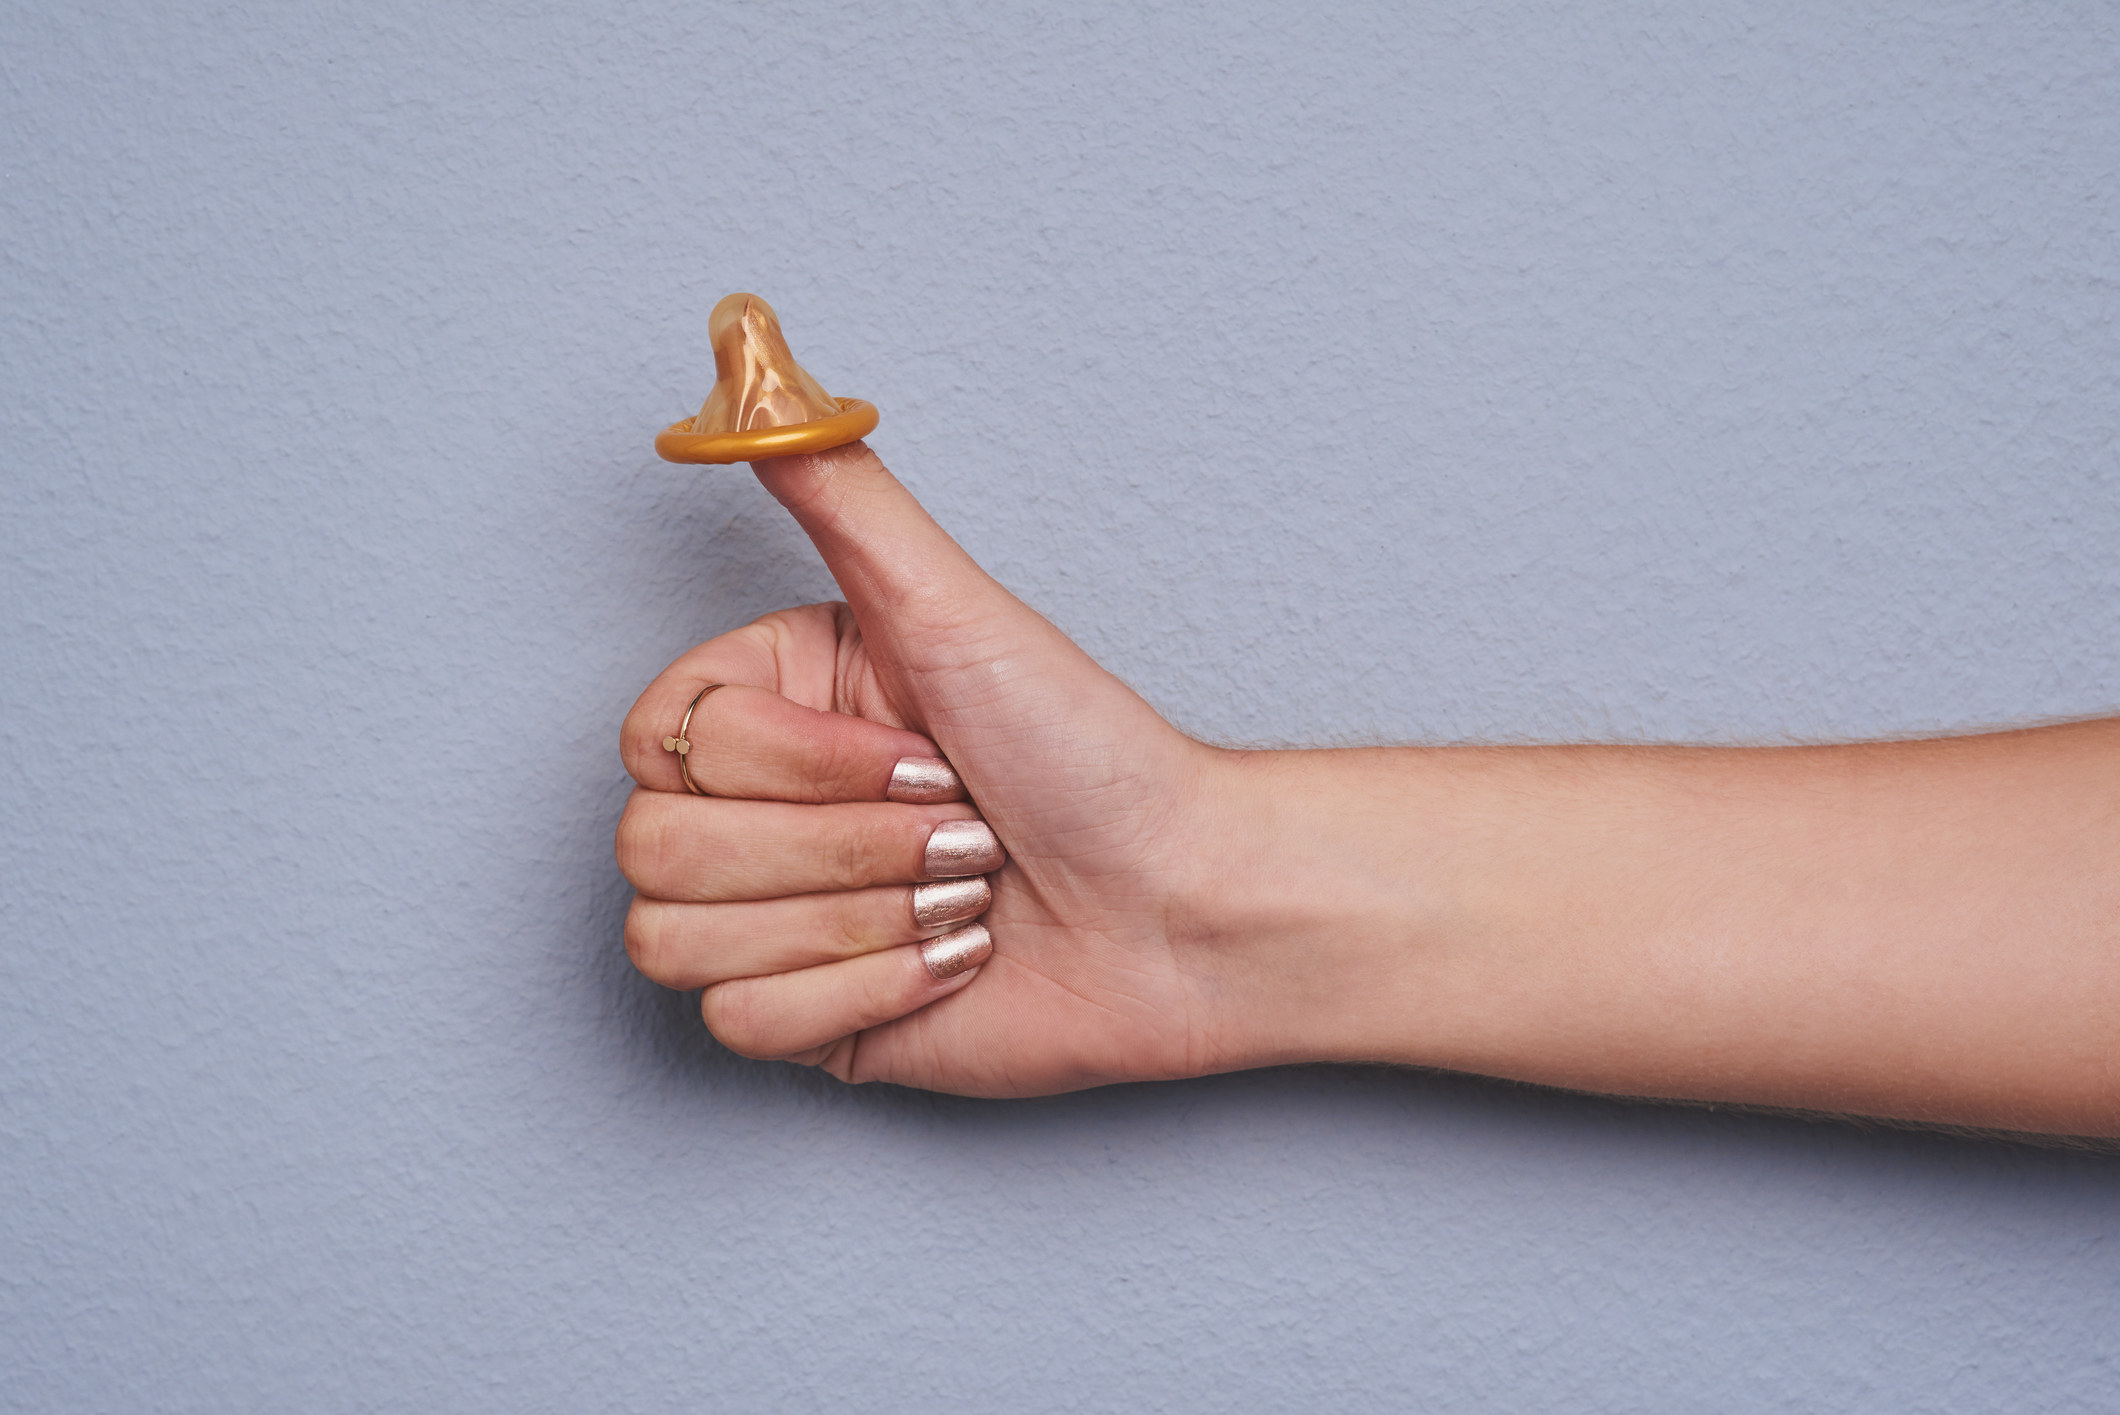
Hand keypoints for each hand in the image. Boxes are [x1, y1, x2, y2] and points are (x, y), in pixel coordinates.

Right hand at [617, 440, 1246, 1095]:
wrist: (1179, 911)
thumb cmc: (1091, 758)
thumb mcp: (954, 607)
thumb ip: (835, 490)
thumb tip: (752, 352)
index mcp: (773, 704)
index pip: (660, 740)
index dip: (790, 762)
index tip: (916, 747)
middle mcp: (757, 808)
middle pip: (658, 849)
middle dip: (843, 845)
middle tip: (957, 823)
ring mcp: (768, 919)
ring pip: (679, 943)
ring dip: (856, 920)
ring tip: (959, 891)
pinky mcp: (800, 1018)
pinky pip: (742, 1026)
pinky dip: (867, 993)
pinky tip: (950, 959)